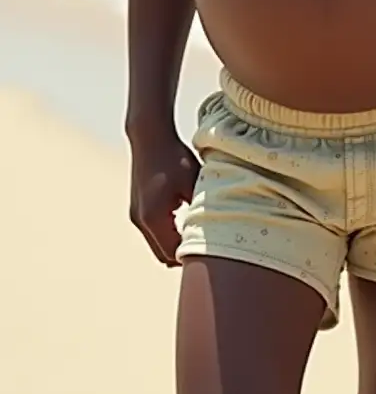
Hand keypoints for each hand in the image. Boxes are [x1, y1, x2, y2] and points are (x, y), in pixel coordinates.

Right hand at [129, 129, 199, 265]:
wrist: (149, 136)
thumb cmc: (174, 156)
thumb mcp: (194, 181)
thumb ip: (203, 207)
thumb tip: (220, 226)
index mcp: (154, 217)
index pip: (172, 252)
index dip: (191, 256)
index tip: (212, 255)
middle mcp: (141, 220)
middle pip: (162, 254)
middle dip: (183, 255)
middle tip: (207, 253)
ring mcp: (136, 215)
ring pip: (156, 243)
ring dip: (174, 243)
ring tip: (198, 236)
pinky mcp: (136, 207)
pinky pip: (153, 230)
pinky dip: (167, 233)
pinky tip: (185, 221)